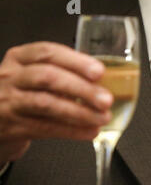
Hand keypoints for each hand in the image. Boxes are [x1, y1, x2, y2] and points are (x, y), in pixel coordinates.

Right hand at [0, 41, 112, 163]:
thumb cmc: (24, 93)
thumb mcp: (35, 76)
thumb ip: (65, 74)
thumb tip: (105, 82)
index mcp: (21, 58)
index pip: (48, 52)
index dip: (76, 62)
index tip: (99, 71)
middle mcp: (12, 76)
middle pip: (47, 77)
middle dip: (81, 88)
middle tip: (106, 99)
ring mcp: (10, 101)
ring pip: (46, 103)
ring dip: (79, 112)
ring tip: (103, 118)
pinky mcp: (13, 126)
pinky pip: (45, 128)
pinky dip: (72, 130)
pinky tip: (90, 131)